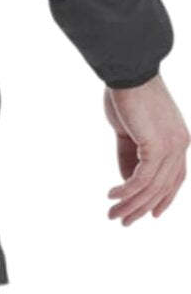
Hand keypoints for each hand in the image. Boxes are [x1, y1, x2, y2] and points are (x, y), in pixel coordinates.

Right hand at [104, 74, 188, 224]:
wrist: (128, 72)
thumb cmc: (127, 95)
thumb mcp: (130, 132)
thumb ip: (132, 156)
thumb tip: (129, 183)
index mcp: (179, 139)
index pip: (176, 178)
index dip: (165, 198)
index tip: (150, 214)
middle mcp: (180, 145)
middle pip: (163, 187)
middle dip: (142, 207)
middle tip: (123, 221)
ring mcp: (172, 146)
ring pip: (151, 187)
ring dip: (130, 204)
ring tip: (112, 214)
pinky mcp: (157, 146)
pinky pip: (141, 178)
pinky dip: (126, 190)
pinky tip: (112, 195)